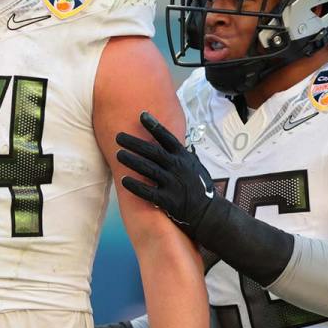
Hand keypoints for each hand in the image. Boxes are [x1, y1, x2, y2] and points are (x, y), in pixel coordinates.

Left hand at [115, 111, 221, 239]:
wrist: (208, 213)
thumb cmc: (199, 187)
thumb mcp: (194, 165)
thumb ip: (180, 154)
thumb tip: (168, 140)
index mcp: (184, 157)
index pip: (167, 138)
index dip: (154, 126)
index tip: (141, 115)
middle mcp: (178, 168)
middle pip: (153, 152)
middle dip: (134, 143)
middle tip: (119, 136)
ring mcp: (173, 184)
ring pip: (148, 169)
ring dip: (132, 161)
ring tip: (118, 154)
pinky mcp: (169, 201)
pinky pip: (148, 192)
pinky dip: (136, 186)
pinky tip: (124, 180)